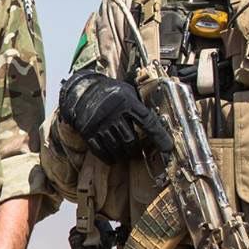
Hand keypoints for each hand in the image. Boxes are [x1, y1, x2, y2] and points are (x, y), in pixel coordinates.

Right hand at [58, 69, 172, 163]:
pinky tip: (113, 158)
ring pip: (116, 147)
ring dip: (123, 154)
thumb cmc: (110, 91)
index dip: (159, 136)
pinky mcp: (87, 132)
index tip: (167, 147)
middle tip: (139, 151)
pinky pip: (100, 150)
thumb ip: (139, 106)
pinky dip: (108, 157)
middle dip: (136, 149)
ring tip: (126, 154)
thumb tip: (157, 123)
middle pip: (130, 140)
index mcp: (126, 101)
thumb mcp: (127, 91)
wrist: (81, 90)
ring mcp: (98, 123)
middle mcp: (112, 113)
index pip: (147, 121)